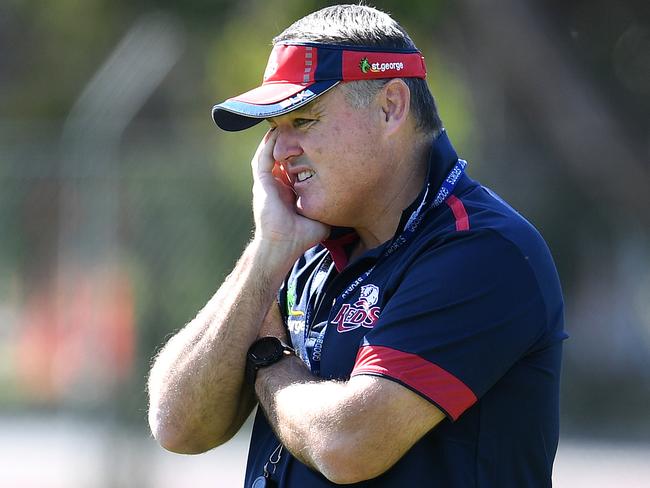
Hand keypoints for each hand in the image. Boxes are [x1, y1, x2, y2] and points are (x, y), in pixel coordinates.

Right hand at [251, 129, 329, 265]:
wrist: (283, 245)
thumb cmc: (301, 237)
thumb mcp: (320, 217)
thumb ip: (329, 207)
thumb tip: (346, 203)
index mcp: (288, 192)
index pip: (294, 167)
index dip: (301, 154)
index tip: (314, 140)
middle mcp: (276, 185)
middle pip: (281, 157)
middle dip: (288, 141)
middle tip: (298, 125)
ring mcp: (267, 183)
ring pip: (269, 154)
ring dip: (275, 139)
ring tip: (284, 122)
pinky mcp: (261, 182)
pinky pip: (262, 157)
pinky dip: (267, 145)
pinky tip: (275, 132)